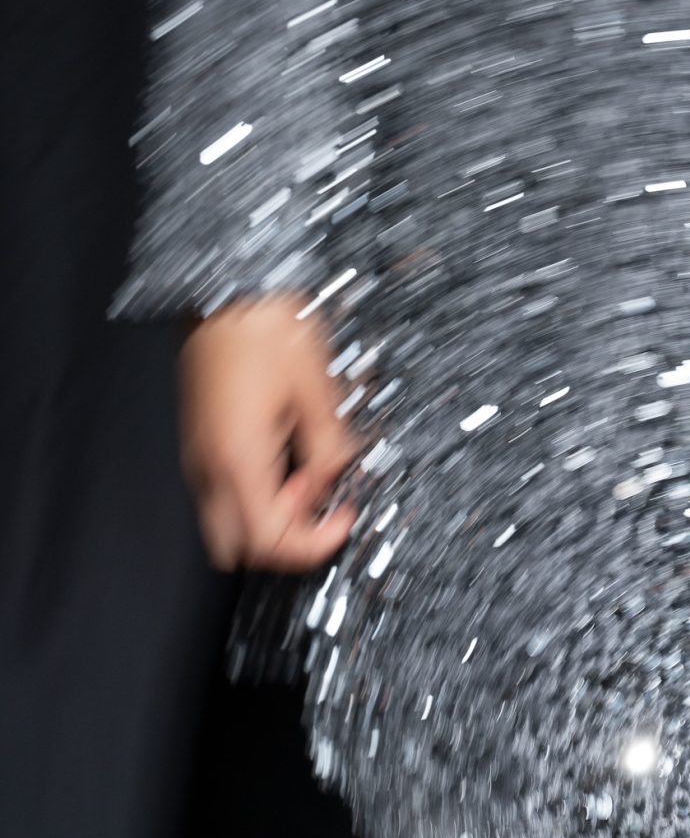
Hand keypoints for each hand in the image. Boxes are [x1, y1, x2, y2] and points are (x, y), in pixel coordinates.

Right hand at [178, 295, 357, 572]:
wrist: (225, 289)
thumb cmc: (269, 329)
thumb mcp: (317, 388)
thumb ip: (329, 447)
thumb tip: (334, 480)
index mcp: (238, 460)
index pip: (269, 543)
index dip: (314, 543)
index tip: (345, 516)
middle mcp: (208, 468)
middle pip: (238, 547)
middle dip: (283, 538)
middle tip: (318, 497)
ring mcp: (196, 456)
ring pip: (225, 522)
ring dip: (267, 514)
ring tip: (303, 468)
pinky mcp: (196, 440)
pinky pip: (220, 492)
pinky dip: (253, 491)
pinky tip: (282, 449)